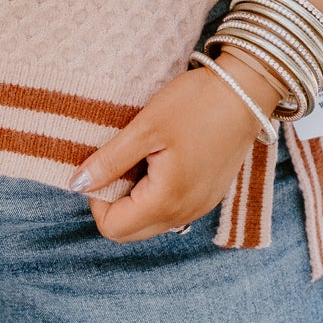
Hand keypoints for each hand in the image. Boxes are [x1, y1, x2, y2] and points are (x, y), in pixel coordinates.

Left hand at [66, 61, 280, 241]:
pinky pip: (170, 208)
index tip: (104, 164)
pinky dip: (155, 192)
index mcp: (167, 200)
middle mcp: (185, 214)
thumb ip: (109, 161)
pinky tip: (160, 158)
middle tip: (118, 160)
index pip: (112, 228)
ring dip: (135, 197)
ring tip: (141, 156)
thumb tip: (75, 184)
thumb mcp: (145, 128)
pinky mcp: (208, 195)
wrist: (246, 91)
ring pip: (150, 221)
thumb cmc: (195, 104)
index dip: (96, 199)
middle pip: (130, 230)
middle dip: (113, 202)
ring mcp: (199, 207)